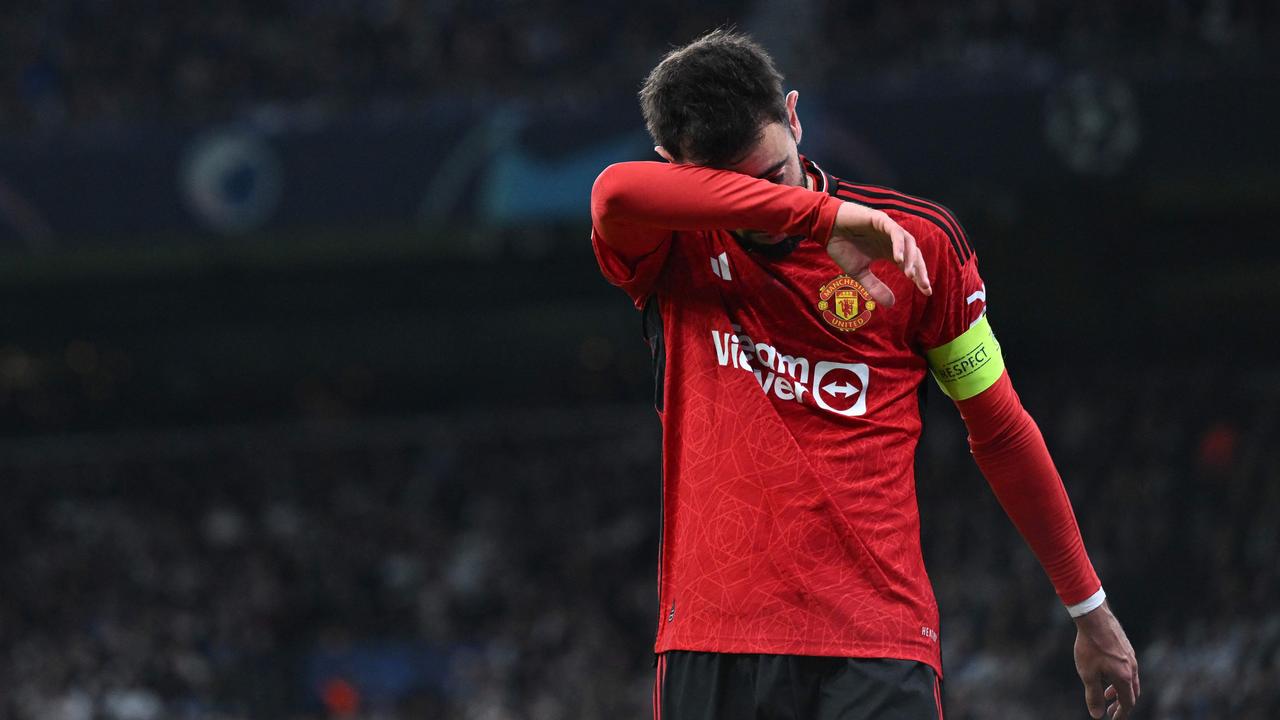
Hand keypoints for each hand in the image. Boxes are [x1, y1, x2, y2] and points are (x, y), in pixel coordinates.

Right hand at [825, 202, 930, 306]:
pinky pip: (895, 232)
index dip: (919, 278)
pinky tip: (898, 259)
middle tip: (925, 286)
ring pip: (909, 242)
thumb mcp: (859, 273)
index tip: (927, 292)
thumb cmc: (841, 247)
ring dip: (911, 259)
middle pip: (915, 254)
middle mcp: (892, 240)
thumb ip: (874, 286)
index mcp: (889, 251)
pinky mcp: (881, 219)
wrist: (825, 229)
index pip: (910, 265)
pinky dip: (899, 245)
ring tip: (910, 275)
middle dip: (921, 270)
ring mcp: (888, 228)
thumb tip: (891, 304)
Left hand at [1073, 602, 1139, 718]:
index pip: (1127, 703)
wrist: (1094, 618)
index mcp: (1125, 677)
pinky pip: (1127, 669)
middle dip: (1122, 704)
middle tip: (1111, 711)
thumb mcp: (1088, 674)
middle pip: (1132, 693)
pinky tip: (1106, 674)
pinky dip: (1119, 678)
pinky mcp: (1126, 649)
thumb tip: (1097, 715)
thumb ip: (1093, 696)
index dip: (1121, 714)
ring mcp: (1131, 657)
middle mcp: (1132, 668)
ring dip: (1120, 690)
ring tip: (1106, 694)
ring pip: (1130, 680)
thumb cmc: (1090, 646)